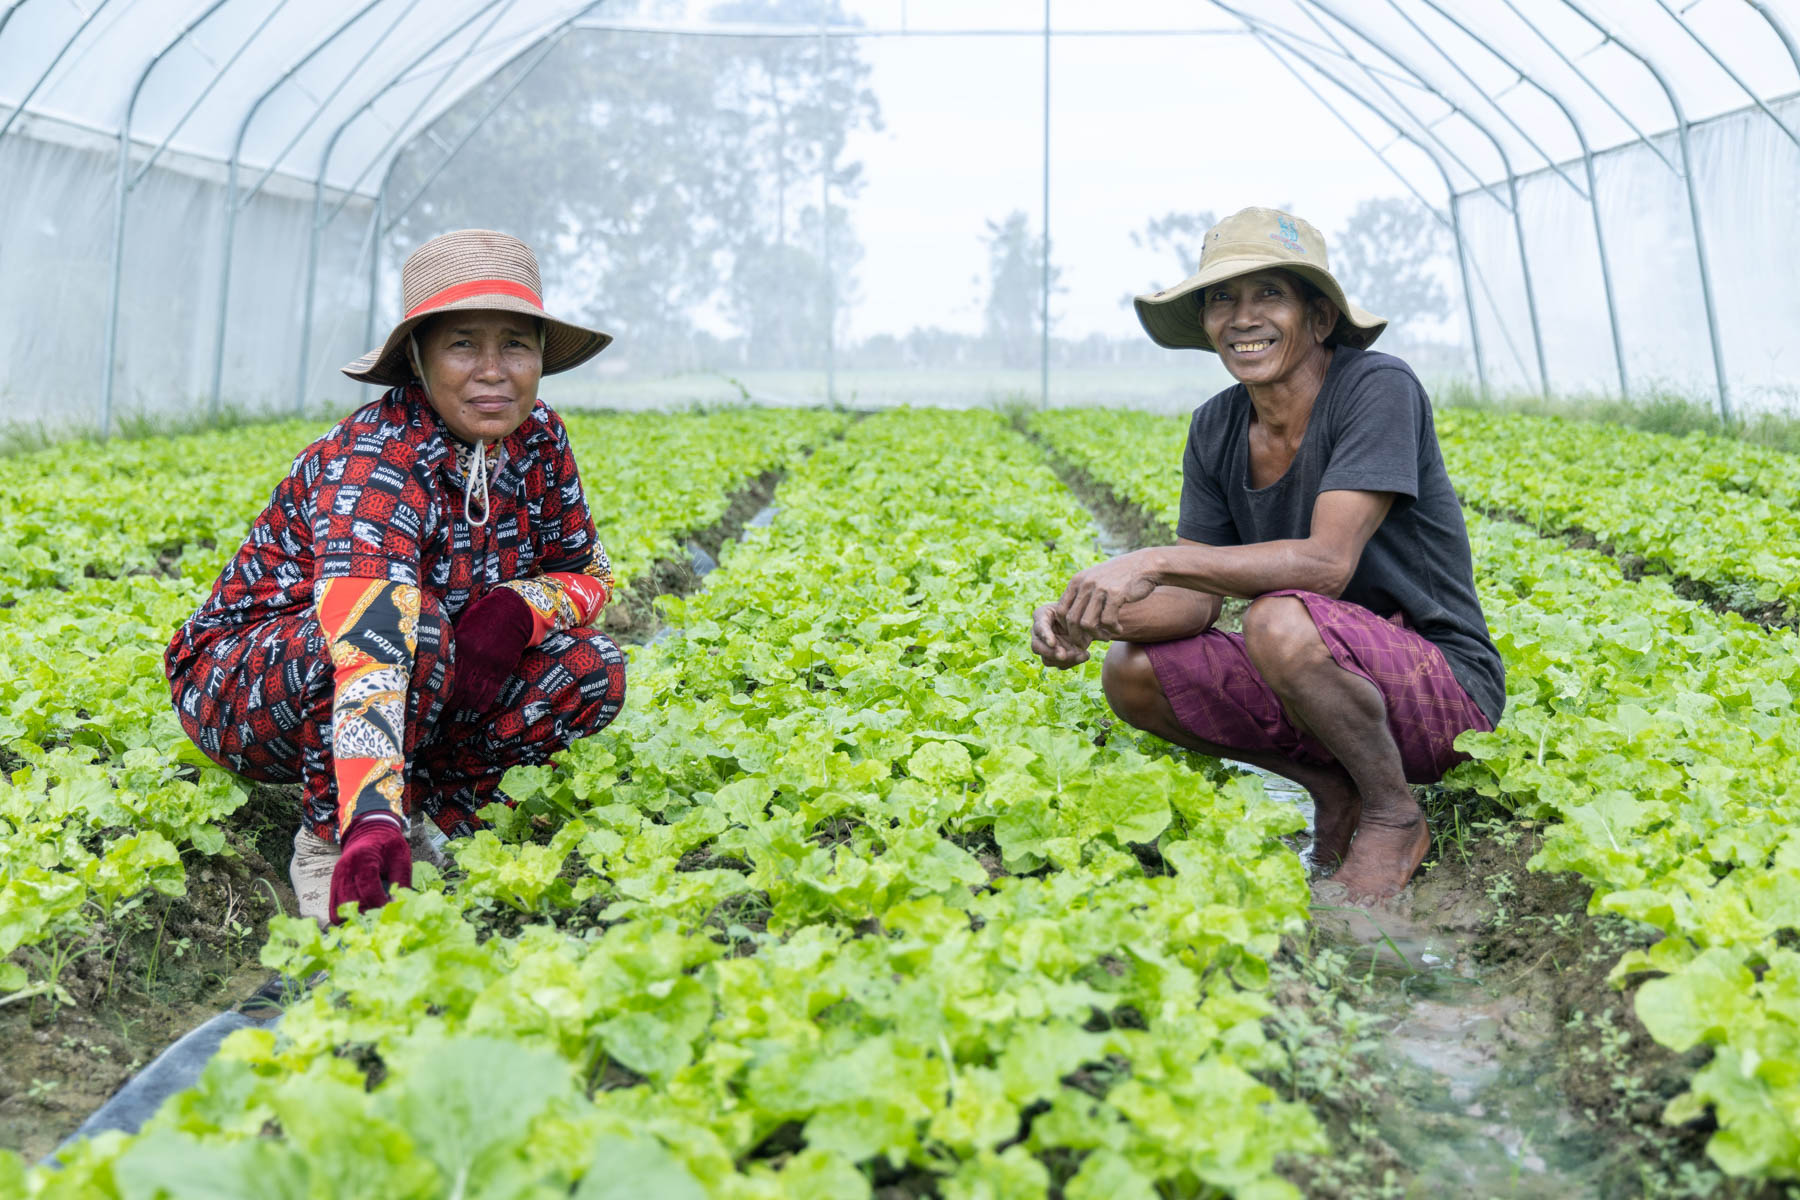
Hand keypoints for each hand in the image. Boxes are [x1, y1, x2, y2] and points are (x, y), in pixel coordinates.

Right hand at [327, 814, 411, 921]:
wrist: (369, 833)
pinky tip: (362, 913)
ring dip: (356, 916)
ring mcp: (336, 879)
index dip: (382, 903)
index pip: (369, 891)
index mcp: (363, 860)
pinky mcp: (333, 885)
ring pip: (339, 910)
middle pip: (351, 903)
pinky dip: (346, 915)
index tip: (392, 904)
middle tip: (382, 911)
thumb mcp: (401, 858)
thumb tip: (397, 904)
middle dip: (369, 912)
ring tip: (373, 912)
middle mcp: (345, 870)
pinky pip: (334, 908)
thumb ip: (401, 881)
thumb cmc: (388, 845)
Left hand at [449, 588, 533, 712]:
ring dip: (464, 704)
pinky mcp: (502, 670)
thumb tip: (437, 655)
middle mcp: (474, 659)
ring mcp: (489, 665)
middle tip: (442, 710)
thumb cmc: (483, 616)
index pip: (448, 675)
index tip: (434, 698)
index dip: (440, 690)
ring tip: (457, 709)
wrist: (512, 614)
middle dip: (450, 703)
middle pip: (458, 689)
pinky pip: (491, 692)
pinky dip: (482, 702)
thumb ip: (451, 642)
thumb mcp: (462, 625)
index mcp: (461, 646)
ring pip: (474, 693)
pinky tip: (475, 707)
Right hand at [1030, 603, 1091, 668]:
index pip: (1039, 627)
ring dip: (1064, 660)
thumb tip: (1074, 631)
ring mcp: (1046, 647)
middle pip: (1036, 646)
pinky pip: (1060, 665)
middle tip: (1063, 655)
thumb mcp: (1076, 609)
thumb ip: (1073, 618)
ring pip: (1047, 659)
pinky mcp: (1056, 657)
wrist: (1085, 619)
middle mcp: (1039, 633)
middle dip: (1050, 652)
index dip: (1045, 636)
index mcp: (1041, 615)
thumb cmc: (1078, 609)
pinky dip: (1073, 662)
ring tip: (1081, 654)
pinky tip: (1084, 655)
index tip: (1053, 643)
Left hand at [1058, 550, 1159, 641]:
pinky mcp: (1115, 594)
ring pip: (1087, 623)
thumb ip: (1083, 596)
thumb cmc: (1120, 577)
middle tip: (1088, 644)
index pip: (1061, 610)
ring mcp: (1100, 588)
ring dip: (1097, 635)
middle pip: (1072, 620)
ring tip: (1106, 637)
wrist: (1145, 564)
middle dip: (1078, 637)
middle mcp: (1085, 583)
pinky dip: (1112, 630)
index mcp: (1077, 580)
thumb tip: (1071, 621)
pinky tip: (1119, 629)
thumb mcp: (1095, 580)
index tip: (1077, 635)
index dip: (1067, 628)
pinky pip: (1107, 621)